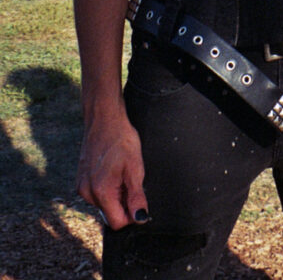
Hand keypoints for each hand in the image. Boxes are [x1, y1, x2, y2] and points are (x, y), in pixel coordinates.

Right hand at [76, 109, 148, 229]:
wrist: (104, 119)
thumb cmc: (121, 139)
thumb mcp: (135, 168)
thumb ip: (137, 196)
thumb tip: (140, 218)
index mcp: (100, 192)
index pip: (117, 223)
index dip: (132, 215)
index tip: (139, 199)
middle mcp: (87, 193)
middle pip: (110, 213)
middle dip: (123, 202)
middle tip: (129, 178)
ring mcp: (81, 186)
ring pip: (104, 203)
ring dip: (115, 194)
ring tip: (120, 171)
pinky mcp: (80, 180)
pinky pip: (96, 193)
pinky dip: (107, 187)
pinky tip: (112, 169)